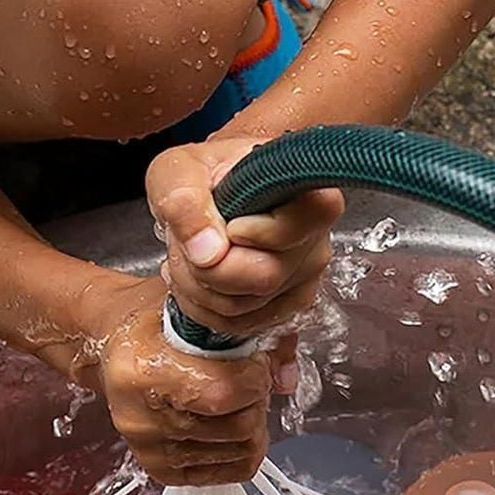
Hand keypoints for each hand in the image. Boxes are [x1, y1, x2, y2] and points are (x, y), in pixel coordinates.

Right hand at [76, 275, 285, 485]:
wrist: (116, 347)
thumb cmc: (156, 325)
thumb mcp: (197, 311)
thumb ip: (252, 336)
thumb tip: (286, 380)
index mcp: (140, 371)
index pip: (223, 393)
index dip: (254, 377)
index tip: (253, 362)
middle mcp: (139, 417)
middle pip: (238, 427)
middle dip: (256, 400)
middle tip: (246, 380)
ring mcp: (149, 450)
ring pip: (241, 450)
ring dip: (252, 423)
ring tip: (235, 400)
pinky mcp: (161, 471)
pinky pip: (233, 470)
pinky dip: (244, 448)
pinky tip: (230, 423)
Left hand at [146, 137, 343, 337]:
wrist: (214, 190)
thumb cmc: (205, 173)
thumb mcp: (178, 170)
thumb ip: (185, 200)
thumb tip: (207, 253)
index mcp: (305, 195)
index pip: (293, 230)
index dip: (253, 234)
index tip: (230, 222)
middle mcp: (315, 238)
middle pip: (263, 277)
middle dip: (207, 267)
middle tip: (186, 241)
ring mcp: (305, 275)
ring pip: (245, 308)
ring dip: (198, 288)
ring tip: (189, 255)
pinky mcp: (286, 303)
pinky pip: (240, 324)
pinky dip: (205, 308)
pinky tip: (198, 277)